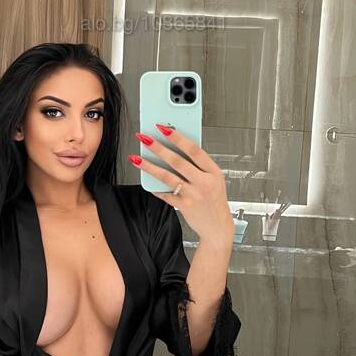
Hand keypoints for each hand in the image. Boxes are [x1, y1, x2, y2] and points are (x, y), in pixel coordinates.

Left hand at [130, 125, 234, 245]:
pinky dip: (155, 188)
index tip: (164, 128)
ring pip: (167, 176)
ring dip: (149, 166)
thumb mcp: (215, 180)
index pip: (194, 150)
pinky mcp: (184, 206)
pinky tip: (147, 182)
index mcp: (213, 172)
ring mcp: (194, 194)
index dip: (178, 138)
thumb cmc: (215, 202)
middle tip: (144, 138)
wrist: (218, 227)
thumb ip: (199, 167)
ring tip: (136, 158)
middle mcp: (204, 182)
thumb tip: (177, 150)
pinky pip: (165, 194)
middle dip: (158, 147)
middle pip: (177, 161)